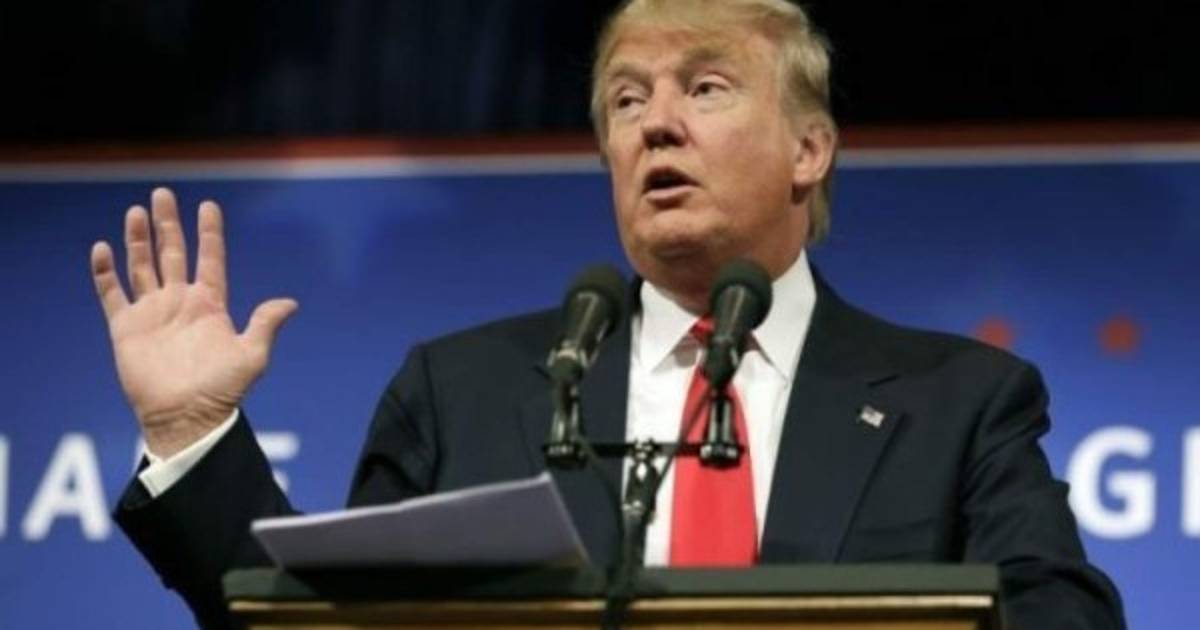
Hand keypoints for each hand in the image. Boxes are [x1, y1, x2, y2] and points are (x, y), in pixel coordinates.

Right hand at [90, 188, 297, 457]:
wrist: (186, 417)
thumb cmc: (222, 390)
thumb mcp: (252, 355)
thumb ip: (265, 325)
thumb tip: (289, 303)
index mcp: (210, 305)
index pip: (210, 259)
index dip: (209, 233)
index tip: (208, 206)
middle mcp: (180, 303)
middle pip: (172, 253)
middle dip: (168, 224)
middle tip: (163, 194)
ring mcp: (152, 313)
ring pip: (142, 266)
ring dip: (138, 239)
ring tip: (136, 211)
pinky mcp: (126, 327)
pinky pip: (112, 293)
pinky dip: (105, 271)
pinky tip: (103, 248)